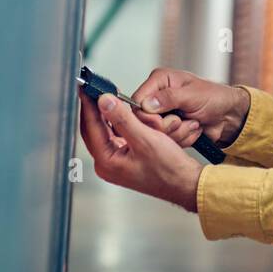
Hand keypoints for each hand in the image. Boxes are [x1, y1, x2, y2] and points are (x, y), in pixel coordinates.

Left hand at [78, 88, 202, 211]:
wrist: (185, 183)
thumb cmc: (169, 168)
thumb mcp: (145, 138)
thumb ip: (122, 119)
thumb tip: (104, 101)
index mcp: (107, 162)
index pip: (90, 127)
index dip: (88, 104)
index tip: (87, 87)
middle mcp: (107, 164)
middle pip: (93, 129)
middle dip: (94, 108)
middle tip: (94, 88)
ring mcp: (115, 163)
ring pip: (103, 131)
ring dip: (105, 114)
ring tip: (106, 95)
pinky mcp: (124, 159)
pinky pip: (114, 136)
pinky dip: (116, 122)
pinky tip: (121, 111)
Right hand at [129, 68, 250, 149]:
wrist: (229, 116)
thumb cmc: (215, 98)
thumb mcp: (192, 95)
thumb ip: (169, 98)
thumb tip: (146, 104)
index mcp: (160, 81)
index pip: (137, 100)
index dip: (145, 115)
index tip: (159, 121)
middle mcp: (158, 97)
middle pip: (144, 121)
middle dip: (165, 126)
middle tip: (182, 120)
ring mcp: (163, 115)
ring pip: (155, 134)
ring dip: (177, 132)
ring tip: (192, 123)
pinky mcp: (169, 129)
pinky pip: (167, 142)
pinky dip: (182, 139)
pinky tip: (193, 130)